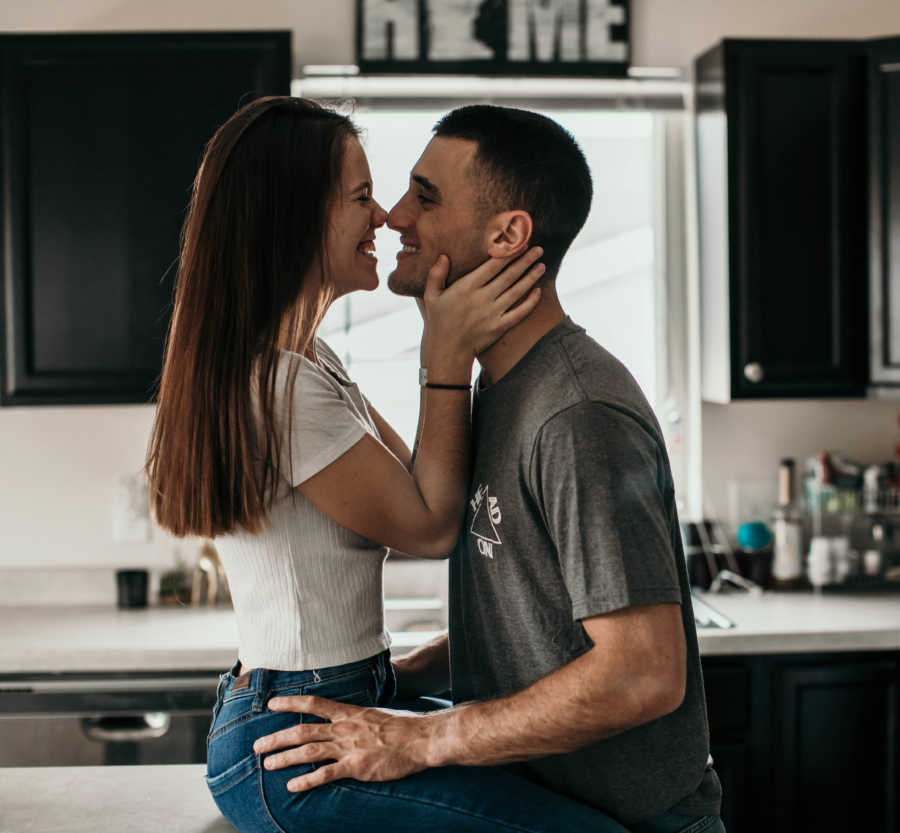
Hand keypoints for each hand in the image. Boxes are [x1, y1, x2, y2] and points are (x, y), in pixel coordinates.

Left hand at [253, 695, 434, 790]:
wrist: (421, 739)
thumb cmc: (404, 726)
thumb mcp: (377, 713)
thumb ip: (358, 717)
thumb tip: (349, 718)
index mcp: (349, 712)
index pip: (314, 704)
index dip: (291, 702)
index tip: (271, 703)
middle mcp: (344, 728)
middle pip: (302, 731)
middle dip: (277, 738)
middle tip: (257, 745)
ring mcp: (349, 748)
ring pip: (308, 752)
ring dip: (284, 759)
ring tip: (267, 765)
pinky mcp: (356, 767)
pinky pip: (325, 775)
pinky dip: (307, 780)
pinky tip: (293, 786)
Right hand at [422, 247, 543, 377]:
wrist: (447, 351)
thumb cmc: (438, 322)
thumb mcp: (431, 297)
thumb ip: (436, 275)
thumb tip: (443, 256)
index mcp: (466, 287)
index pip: (492, 266)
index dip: (508, 253)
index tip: (519, 243)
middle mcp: (482, 298)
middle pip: (509, 275)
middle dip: (525, 261)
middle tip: (538, 249)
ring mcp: (492, 313)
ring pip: (516, 291)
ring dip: (531, 277)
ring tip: (541, 266)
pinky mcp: (499, 327)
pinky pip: (519, 313)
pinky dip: (530, 302)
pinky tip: (538, 292)